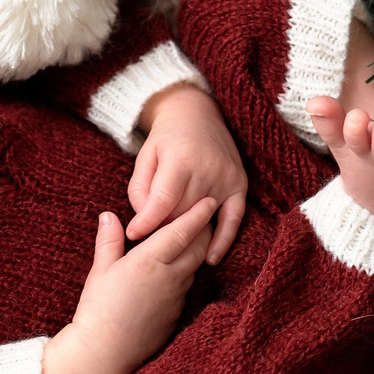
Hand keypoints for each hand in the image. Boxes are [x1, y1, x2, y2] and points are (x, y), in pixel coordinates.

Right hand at [41, 199, 216, 373]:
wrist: (104, 354)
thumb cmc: (97, 310)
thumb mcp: (100, 271)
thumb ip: (108, 241)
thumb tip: (109, 216)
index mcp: (149, 261)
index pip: (182, 231)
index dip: (198, 214)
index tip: (208, 201)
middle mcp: (169, 277)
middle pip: (198, 247)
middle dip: (203, 230)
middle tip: (202, 216)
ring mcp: (176, 298)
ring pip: (194, 267)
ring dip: (196, 252)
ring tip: (190, 240)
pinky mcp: (177, 314)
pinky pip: (187, 287)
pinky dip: (185, 274)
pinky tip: (174, 272)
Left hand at [127, 84, 247, 264]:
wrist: (196, 114)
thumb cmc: (165, 139)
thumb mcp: (144, 157)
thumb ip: (139, 189)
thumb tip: (144, 221)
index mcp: (180, 159)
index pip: (164, 201)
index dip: (147, 222)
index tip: (133, 236)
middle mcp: (207, 169)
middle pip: (183, 213)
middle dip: (164, 230)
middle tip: (149, 244)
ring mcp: (227, 177)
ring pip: (203, 218)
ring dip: (187, 237)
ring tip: (173, 254)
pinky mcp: (240, 184)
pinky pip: (235, 218)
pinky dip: (224, 240)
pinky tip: (210, 259)